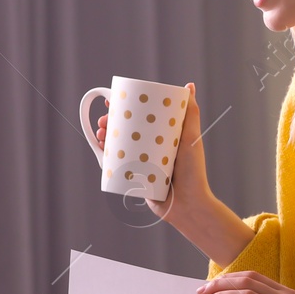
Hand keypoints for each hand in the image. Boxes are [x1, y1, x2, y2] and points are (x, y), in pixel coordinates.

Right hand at [100, 82, 214, 229]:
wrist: (188, 207)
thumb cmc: (194, 173)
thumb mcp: (191, 139)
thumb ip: (191, 114)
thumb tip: (190, 86)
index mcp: (162, 137)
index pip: (140, 118)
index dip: (124, 109)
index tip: (112, 101)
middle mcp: (151, 148)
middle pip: (125, 131)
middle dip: (109, 123)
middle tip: (103, 121)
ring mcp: (142, 163)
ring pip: (118, 147)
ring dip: (104, 139)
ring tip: (100, 135)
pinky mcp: (136, 179)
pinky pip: (118, 166)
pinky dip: (106, 158)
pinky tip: (99, 151)